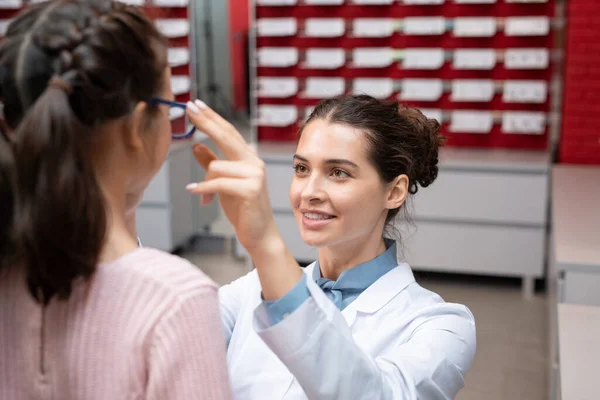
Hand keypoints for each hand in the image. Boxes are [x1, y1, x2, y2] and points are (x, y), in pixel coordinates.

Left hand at [185, 101, 278, 254]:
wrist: (259, 235)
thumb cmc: (243, 210)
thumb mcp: (222, 184)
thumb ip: (212, 164)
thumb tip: (196, 146)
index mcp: (248, 159)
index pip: (228, 133)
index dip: (212, 118)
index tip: (195, 105)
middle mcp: (254, 163)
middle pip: (227, 136)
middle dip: (206, 121)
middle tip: (189, 107)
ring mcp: (255, 175)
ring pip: (217, 166)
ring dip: (205, 182)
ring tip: (202, 195)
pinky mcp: (251, 189)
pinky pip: (218, 182)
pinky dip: (204, 188)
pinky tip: (194, 192)